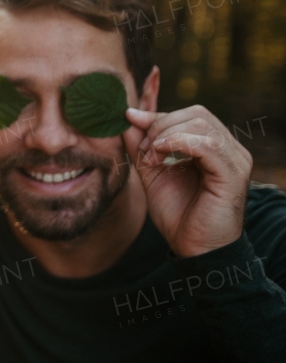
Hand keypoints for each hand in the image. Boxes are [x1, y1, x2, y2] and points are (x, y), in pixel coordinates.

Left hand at [123, 105, 251, 257]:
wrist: (194, 248)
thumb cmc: (178, 215)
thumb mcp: (153, 174)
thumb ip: (142, 147)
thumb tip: (129, 117)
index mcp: (214, 147)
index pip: (189, 115)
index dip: (156, 116)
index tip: (129, 120)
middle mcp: (229, 149)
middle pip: (195, 114)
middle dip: (160, 125)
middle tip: (142, 151)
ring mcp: (235, 160)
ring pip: (200, 125)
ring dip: (165, 135)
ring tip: (149, 158)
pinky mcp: (233, 174)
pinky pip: (207, 145)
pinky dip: (177, 143)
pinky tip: (159, 156)